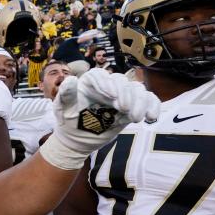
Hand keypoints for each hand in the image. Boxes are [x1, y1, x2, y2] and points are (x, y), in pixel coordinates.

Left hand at [39, 68, 159, 169]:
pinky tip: (151, 117)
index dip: (107, 83)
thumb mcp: (62, 109)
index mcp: (89, 82)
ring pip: (136, 89)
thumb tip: (71, 79)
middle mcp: (106, 86)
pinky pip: (147, 100)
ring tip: (135, 118)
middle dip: (125, 94)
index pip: (100, 75)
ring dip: (140, 101)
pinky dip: (152, 106)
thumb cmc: (67, 121)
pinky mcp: (131, 107)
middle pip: (121, 81)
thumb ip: (66, 94)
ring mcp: (120, 96)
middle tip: (123, 110)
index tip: (111, 96)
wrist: (77, 139)